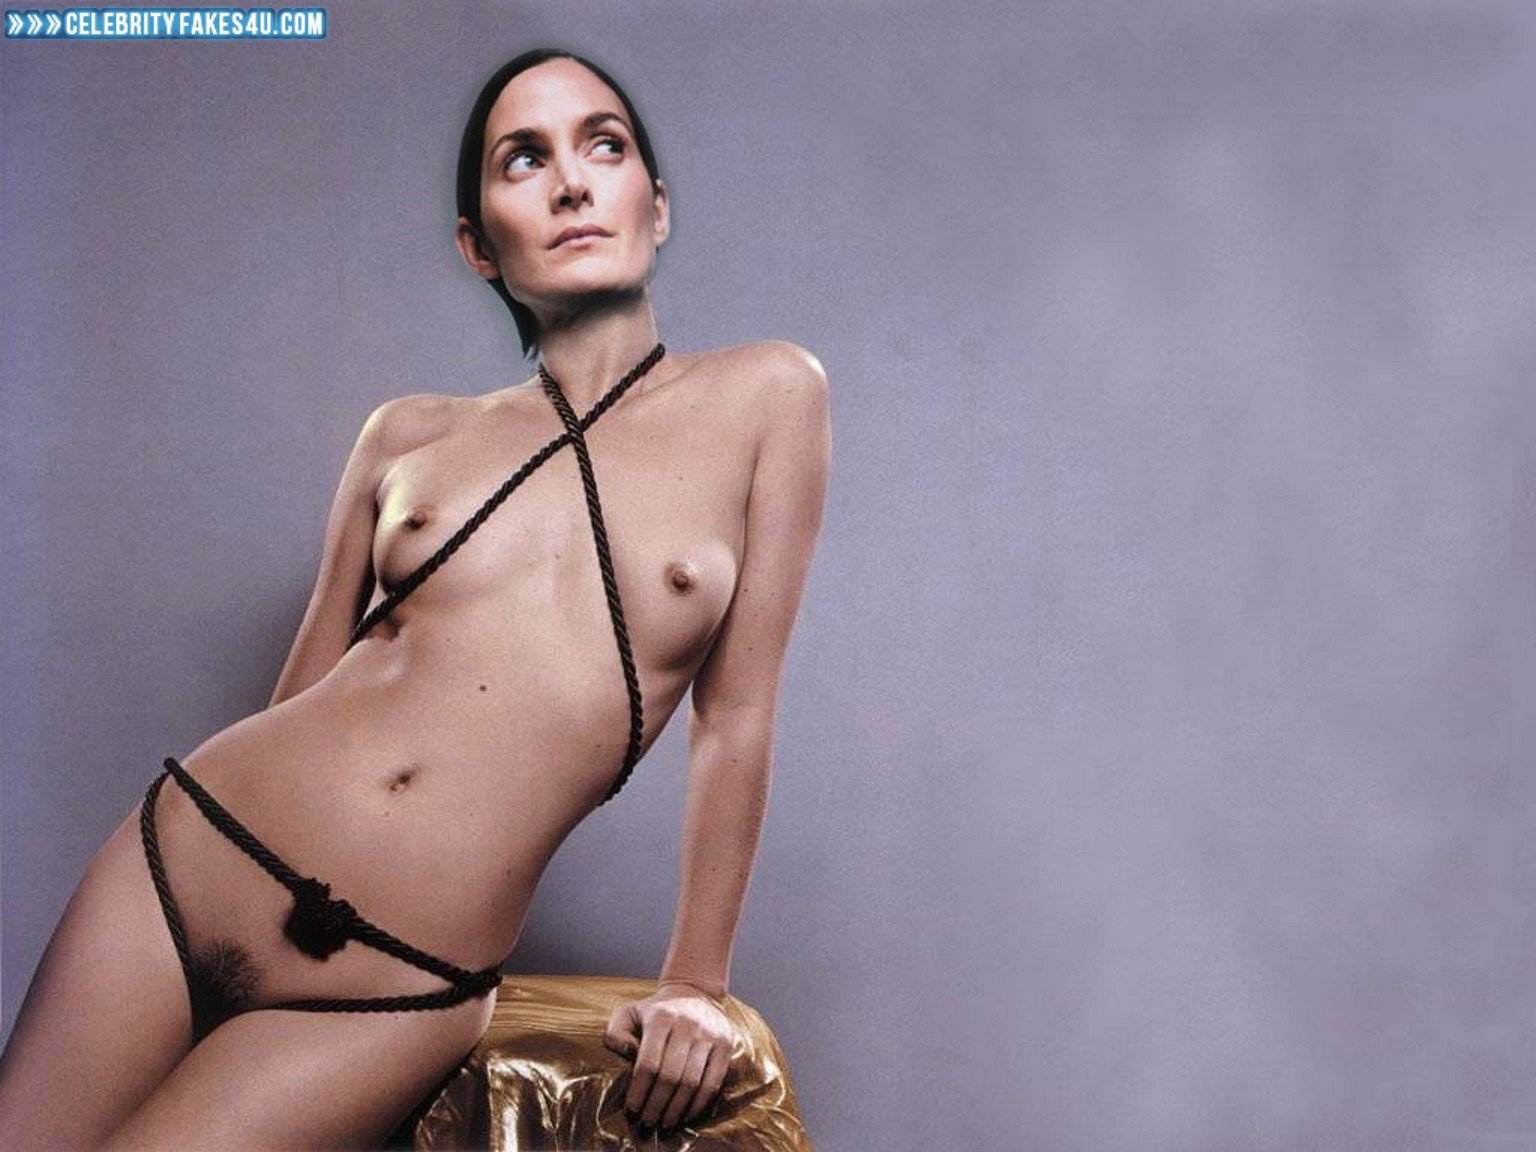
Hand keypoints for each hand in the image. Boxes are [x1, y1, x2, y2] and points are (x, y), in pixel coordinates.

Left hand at [603, 983, 736, 1131]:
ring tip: (665, 1125)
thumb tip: (626, 1054)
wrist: (694, 992)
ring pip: (692, 1082)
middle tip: (647, 1125)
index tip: (631, 1112)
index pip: (648, 1063)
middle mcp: (687, 1024)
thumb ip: (616, 1033)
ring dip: (677, 1110)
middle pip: (670, 1076)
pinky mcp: (725, 1044)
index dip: (639, 1092)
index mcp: (660, 1017)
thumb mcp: (629, 1013)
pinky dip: (699, 1104)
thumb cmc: (656, 1011)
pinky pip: (713, 1082)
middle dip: (656, 1106)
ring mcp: (709, 1034)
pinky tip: (686, 1115)